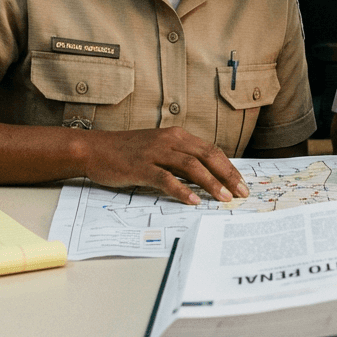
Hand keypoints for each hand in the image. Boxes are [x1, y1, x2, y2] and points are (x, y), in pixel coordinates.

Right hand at [83, 127, 248, 204]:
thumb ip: (180, 158)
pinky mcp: (141, 167)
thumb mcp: (159, 149)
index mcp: (177, 135)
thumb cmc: (127, 152)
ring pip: (191, 167)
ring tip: (224, 198)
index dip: (229, 167)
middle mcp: (169, 140)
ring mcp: (155, 152)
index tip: (241, 183)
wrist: (95, 149)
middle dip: (227, 175)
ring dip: (211, 183)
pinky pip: (166, 178)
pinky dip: (182, 190)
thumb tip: (206, 177)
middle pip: (207, 156)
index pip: (211, 150)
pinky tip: (193, 201)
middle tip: (241, 193)